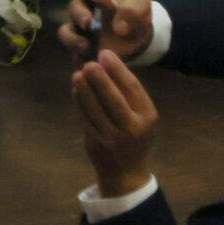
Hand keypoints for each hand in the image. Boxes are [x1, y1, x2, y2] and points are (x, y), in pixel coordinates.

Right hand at [57, 0, 155, 60]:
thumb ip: (132, 10)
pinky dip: (80, 59)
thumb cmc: (134, 10)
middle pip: (74, 9)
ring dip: (73, 40)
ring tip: (86, 47)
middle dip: (80, 16)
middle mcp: (81, 9)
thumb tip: (119, 28)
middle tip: (89, 24)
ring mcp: (78, 29)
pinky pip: (75, 54)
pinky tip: (90, 63)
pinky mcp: (81, 48)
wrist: (136, 32)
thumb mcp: (140, 5)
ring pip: (66, 32)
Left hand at [73, 50, 158, 198]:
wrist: (126, 170)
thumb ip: (127, 93)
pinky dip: (79, 102)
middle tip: (89, 63)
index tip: (105, 54)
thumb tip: (106, 62)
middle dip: (100, 79)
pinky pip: (84, 118)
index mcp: (147, 117)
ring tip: (77, 74)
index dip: (118, 69)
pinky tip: (76, 90)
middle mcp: (132, 128)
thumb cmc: (133, 134)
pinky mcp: (96, 142)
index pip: (133, 88)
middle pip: (113, 99)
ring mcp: (113, 137)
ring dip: (84, 89)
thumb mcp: (140, 116)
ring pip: (95, 108)